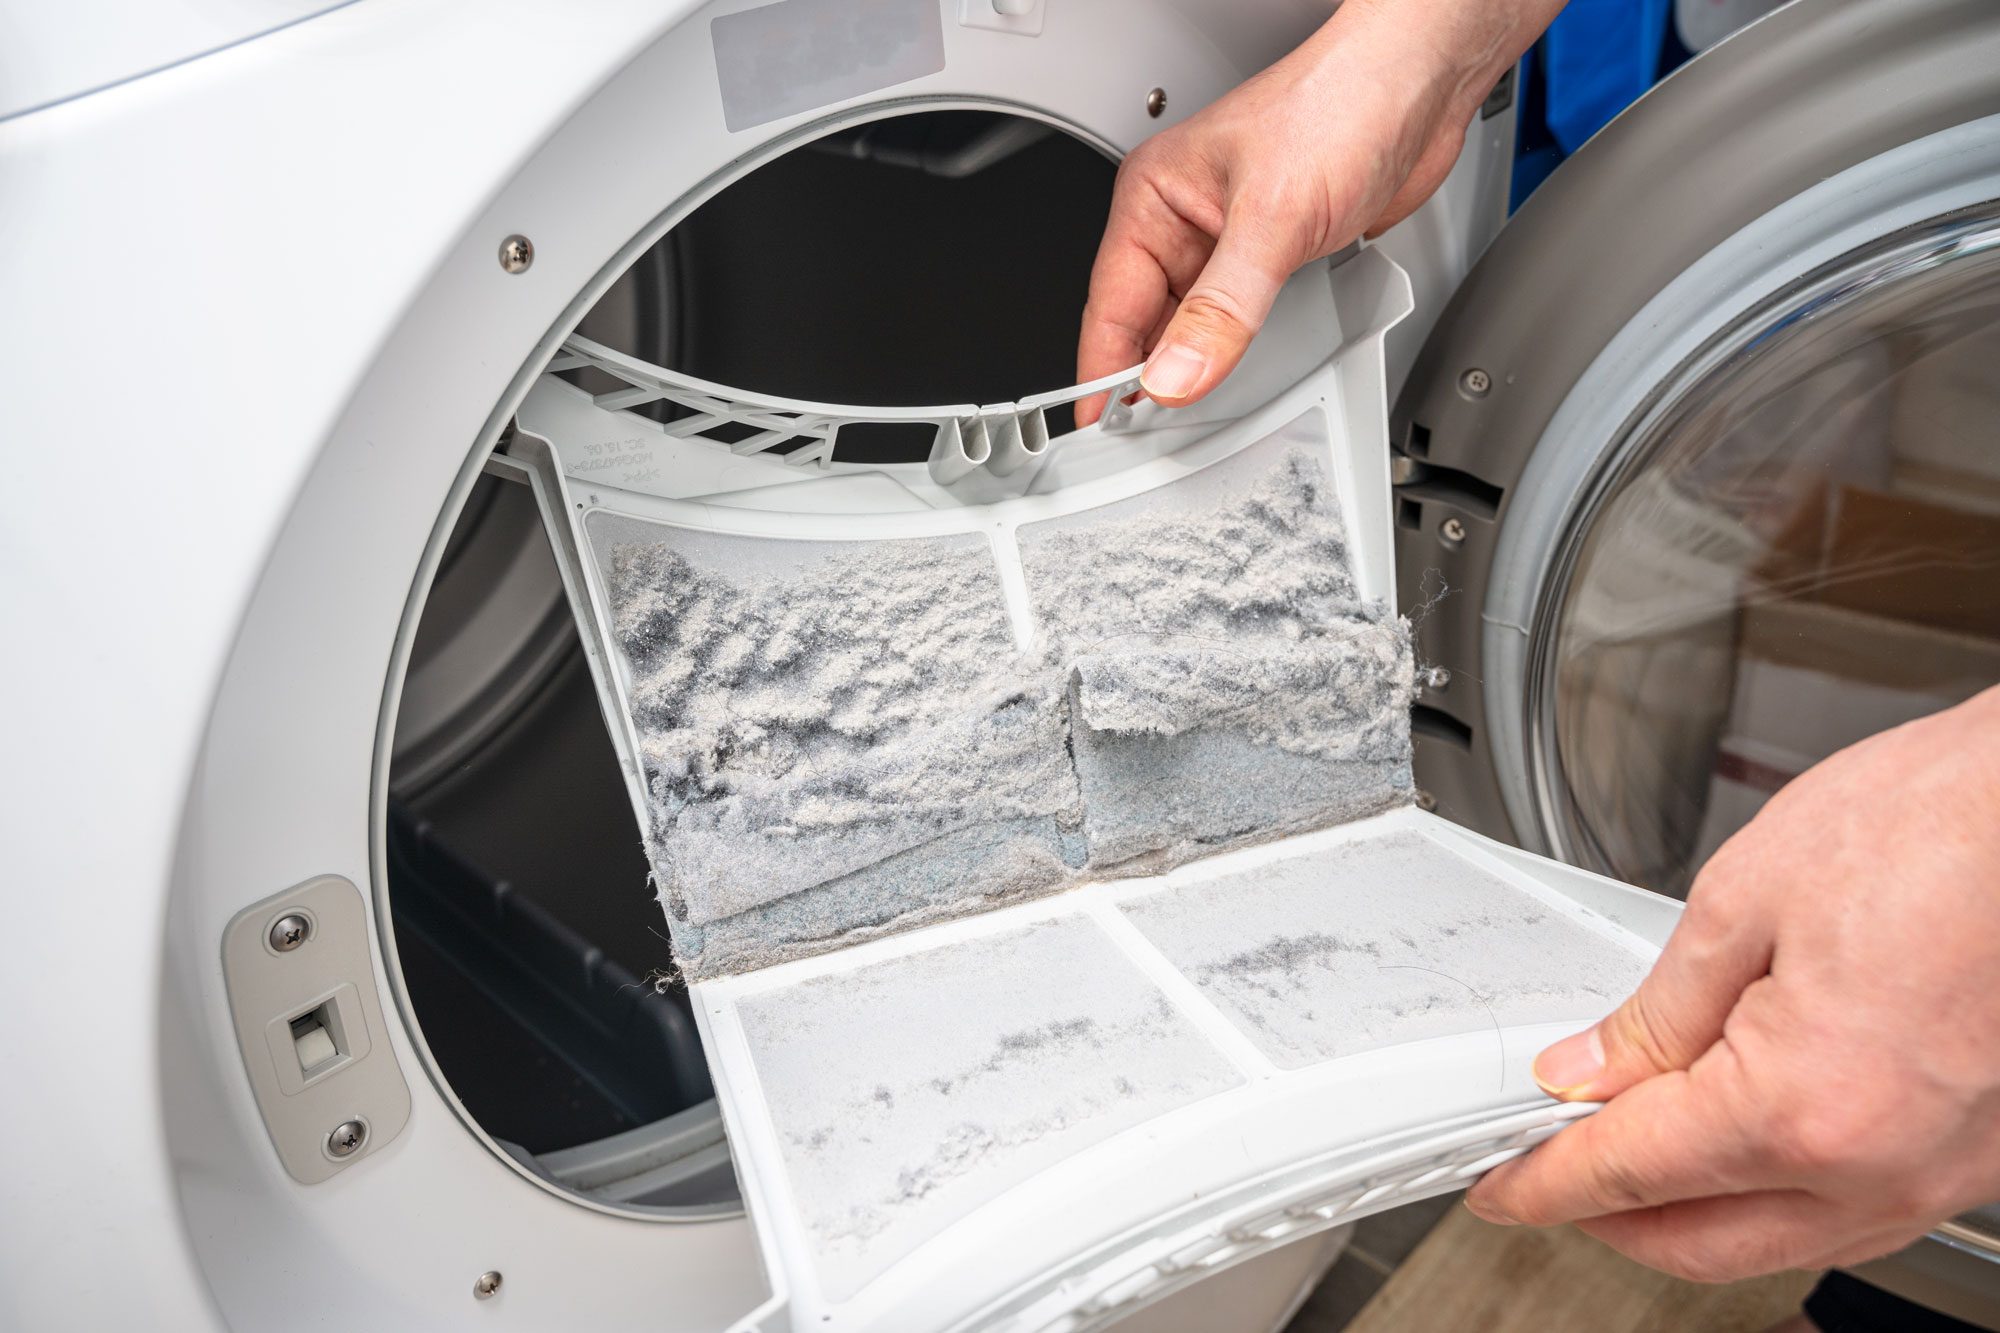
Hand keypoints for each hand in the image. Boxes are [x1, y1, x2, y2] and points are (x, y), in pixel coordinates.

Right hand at [1075, 0, 1561, 425]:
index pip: (1110, 303)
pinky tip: (1243, 379)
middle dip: (1150, 379)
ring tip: (1196, 416)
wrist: (1420, 83)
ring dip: (1196, 368)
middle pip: (1146, 324)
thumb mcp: (1273, 218)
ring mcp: (1228, 241)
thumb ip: (1222, 308)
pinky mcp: (1272, 257)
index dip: (1103, 371)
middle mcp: (1184, 219)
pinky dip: (1237, 355)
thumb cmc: (1340, 104)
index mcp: (1154, 196)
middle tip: (1152, 441)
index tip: (1101, 427)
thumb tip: (1176, 374)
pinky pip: (1238, 322)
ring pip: (1193, 328)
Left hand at [1466, 685, 1999, 1280]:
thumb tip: (1590, 1072)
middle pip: (1697, 1241)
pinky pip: (1848, 1216)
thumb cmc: (1938, 826)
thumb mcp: (1743, 901)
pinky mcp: (1973, 1153)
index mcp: (1804, 1107)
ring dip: (1687, 1214)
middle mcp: (1880, 1166)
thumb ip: (1655, 1011)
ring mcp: (1938, 1172)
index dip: (1545, 1181)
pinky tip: (1731, 1146)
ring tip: (1624, 1152)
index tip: (1501, 1184)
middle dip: (1605, 1215)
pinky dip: (1770, 1198)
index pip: (1631, 1172)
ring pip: (1775, 1243)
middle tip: (1544, 1167)